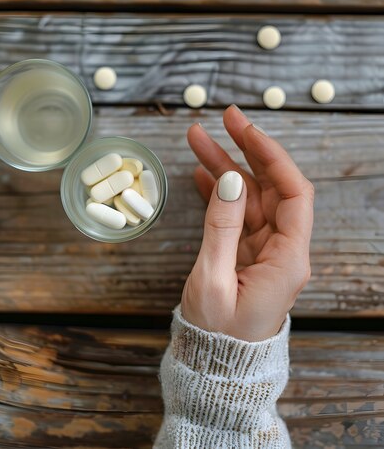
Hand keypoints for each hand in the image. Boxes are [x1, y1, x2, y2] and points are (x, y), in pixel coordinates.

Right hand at [181, 105, 313, 341]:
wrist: (215, 373)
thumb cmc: (217, 338)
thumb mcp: (213, 280)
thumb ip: (222, 226)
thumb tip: (232, 179)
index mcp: (288, 259)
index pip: (293, 192)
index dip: (272, 155)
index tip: (245, 130)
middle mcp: (282, 250)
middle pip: (271, 187)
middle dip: (248, 150)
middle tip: (225, 118)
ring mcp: (264, 251)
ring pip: (249, 197)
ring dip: (226, 167)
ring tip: (197, 139)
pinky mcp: (246, 255)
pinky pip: (236, 215)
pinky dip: (219, 192)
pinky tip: (201, 173)